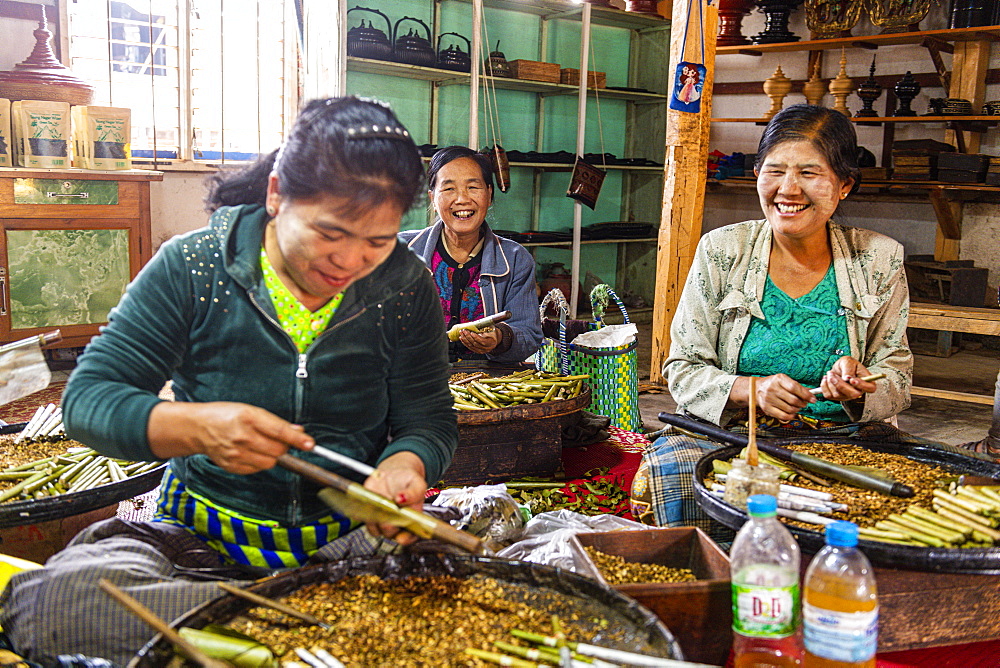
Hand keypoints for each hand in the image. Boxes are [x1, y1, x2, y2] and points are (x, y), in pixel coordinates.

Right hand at [147, 401, 314, 474]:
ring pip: (270, 462)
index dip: (297, 439)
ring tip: (263, 445)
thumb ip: (276, 422)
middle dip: (285, 447)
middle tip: (281, 441)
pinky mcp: (232, 466)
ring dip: (273, 456)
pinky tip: (251, 452)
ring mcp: (236, 453)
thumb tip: (299, 431)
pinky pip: (257, 469)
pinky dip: (260, 462)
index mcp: (249, 417)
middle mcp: (242, 436)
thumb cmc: (227, 415)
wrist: (198, 427)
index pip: (279, 431)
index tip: (310, 444)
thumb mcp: (251, 411)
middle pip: (277, 450)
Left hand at [363, 451, 426, 544]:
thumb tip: (402, 499)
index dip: (406, 538)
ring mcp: (383, 519)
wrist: (394, 473)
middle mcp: (397, 523)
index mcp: (412, 519)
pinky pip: (365, 521)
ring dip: (376, 520)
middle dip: (389, 525)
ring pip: (376, 530)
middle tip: (389, 511)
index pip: (410, 536)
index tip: (401, 536)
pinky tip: (369, 504)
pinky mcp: (370, 514)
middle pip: (391, 533)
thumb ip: (414, 492)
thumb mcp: (417, 483)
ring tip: (379, 505)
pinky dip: (365, 515)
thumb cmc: (408, 480)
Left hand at [458, 327, 500, 353]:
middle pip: (475, 344)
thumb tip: (475, 324)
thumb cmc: (491, 332)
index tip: (472, 332)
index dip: (476, 337)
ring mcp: (482, 351)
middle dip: (468, 337)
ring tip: (461, 333)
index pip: (483, 341)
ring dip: (465, 339)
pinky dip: (465, 343)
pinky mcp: (477, 351)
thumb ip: (484, 328)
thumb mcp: (490, 329)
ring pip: (471, 346)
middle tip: (464, 331)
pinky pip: (470, 347)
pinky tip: (462, 338)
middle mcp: (487, 348)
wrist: (493, 339)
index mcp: (491, 342)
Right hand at [749, 374, 816, 421]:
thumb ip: (798, 387)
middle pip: (793, 400)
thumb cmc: (775, 384)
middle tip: (804, 403)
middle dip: (803, 403)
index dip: (806, 394)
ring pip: (789, 409)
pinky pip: (783, 416)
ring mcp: (768, 399)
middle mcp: (772, 388)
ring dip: (797, 409)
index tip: (813, 399)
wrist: (757, 389)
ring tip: (797, 407)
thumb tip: (812, 394)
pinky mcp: (766, 408)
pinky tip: (792, 413)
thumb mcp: (785, 381)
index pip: (794, 387)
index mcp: (779, 379)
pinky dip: (791, 416)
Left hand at [817, 356, 875, 401]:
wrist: (838, 368)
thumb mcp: (848, 361)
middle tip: (832, 374)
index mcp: (867, 382)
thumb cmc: (847, 364)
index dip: (861, 385)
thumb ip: (849, 369)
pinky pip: (828, 395)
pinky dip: (824, 386)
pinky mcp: (837, 397)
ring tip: (830, 373)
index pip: (870, 388)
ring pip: (838, 395)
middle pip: (853, 394)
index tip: (852, 379)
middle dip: (840, 384)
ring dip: (831, 382)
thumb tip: (847, 378)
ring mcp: (847, 396)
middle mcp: (858, 391)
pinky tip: (826, 378)